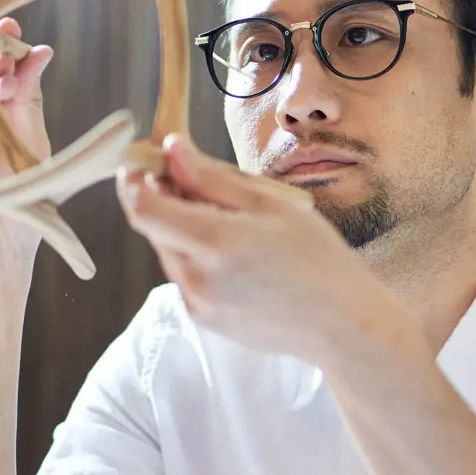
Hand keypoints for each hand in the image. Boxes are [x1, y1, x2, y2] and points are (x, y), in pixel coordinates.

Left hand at [116, 134, 403, 363]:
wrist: (341, 324)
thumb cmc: (318, 259)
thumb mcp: (271, 204)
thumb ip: (213, 178)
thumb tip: (172, 150)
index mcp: (213, 242)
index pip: (142, 206)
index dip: (134, 179)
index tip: (143, 161)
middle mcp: (195, 278)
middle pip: (154, 228)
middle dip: (165, 200)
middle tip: (199, 182)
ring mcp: (197, 304)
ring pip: (170, 253)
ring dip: (183, 230)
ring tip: (234, 224)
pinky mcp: (204, 321)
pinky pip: (186, 278)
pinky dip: (198, 258)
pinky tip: (239, 258)